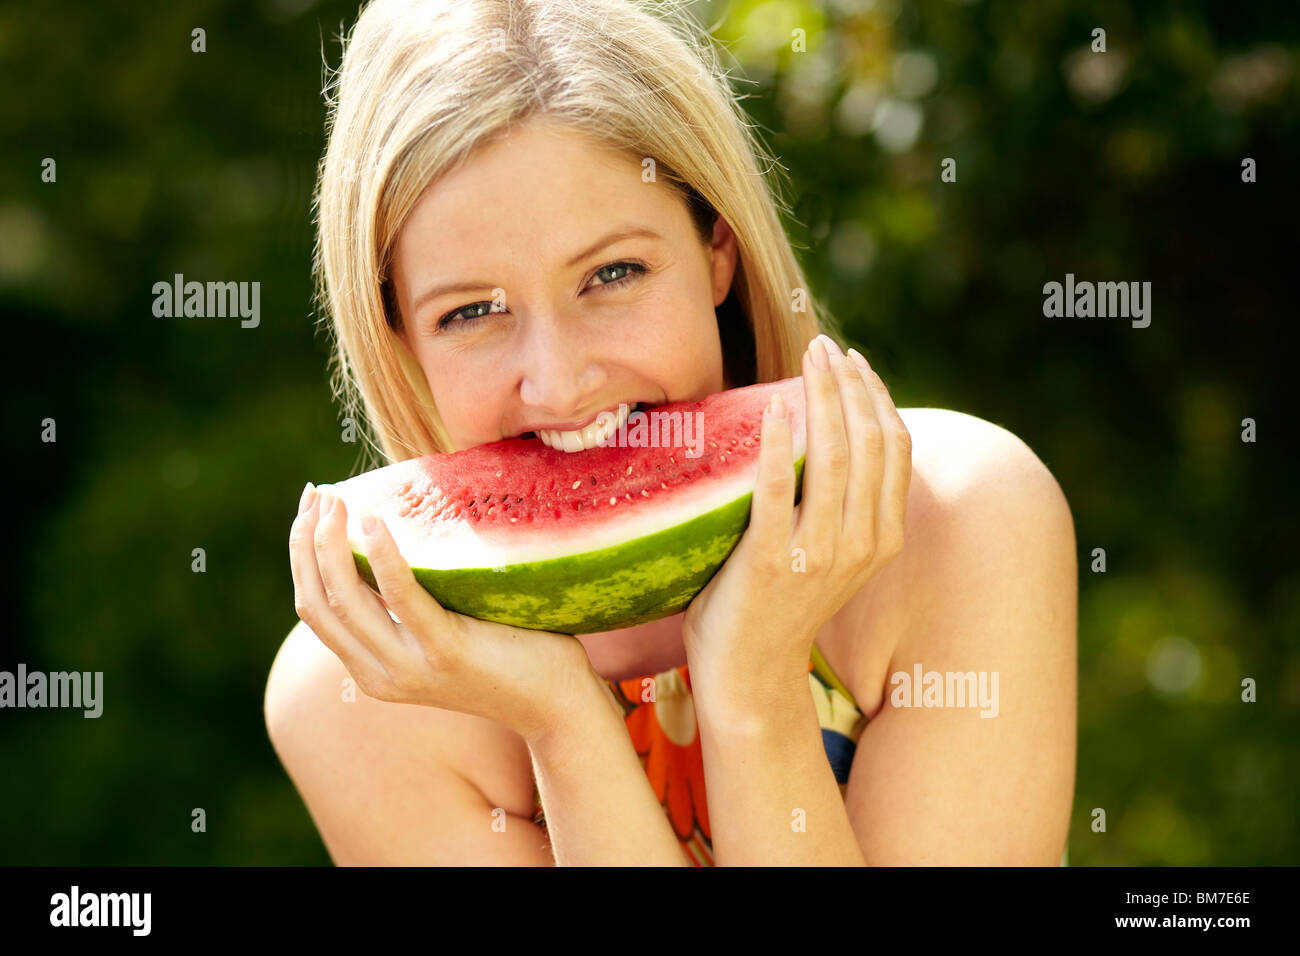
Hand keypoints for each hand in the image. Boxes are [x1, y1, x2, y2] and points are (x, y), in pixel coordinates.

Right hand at [289, 483, 591, 742]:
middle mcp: (382, 675)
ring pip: (346, 600)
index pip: (316, 607)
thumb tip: (386, 542)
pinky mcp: (446, 652)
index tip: (310, 507)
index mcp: (374, 670)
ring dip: (331, 544)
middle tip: (318, 493)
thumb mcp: (442, 635)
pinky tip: (375, 521)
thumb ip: (410, 607)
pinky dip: (382, 557)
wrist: (558, 706)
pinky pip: (402, 598)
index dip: (302, 554)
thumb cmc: (510, 655)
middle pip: (319, 602)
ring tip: (338, 500)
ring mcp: (411, 668)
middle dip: (307, 542)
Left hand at [681, 335, 911, 708]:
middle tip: (825, 346)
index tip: (854, 361)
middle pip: (869, 442)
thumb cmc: (779, 604)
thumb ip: (841, 505)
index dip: (878, 397)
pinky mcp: (775, 560)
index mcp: (883, 537)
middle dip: (850, 384)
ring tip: (808, 359)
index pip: (894, 449)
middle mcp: (863, 543)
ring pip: (835, 456)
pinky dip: (779, 441)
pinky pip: (778, 488)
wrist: (748, 673)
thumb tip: (830, 434)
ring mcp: (821, 553)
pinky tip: (774, 406)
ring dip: (823, 397)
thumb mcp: (830, 552)